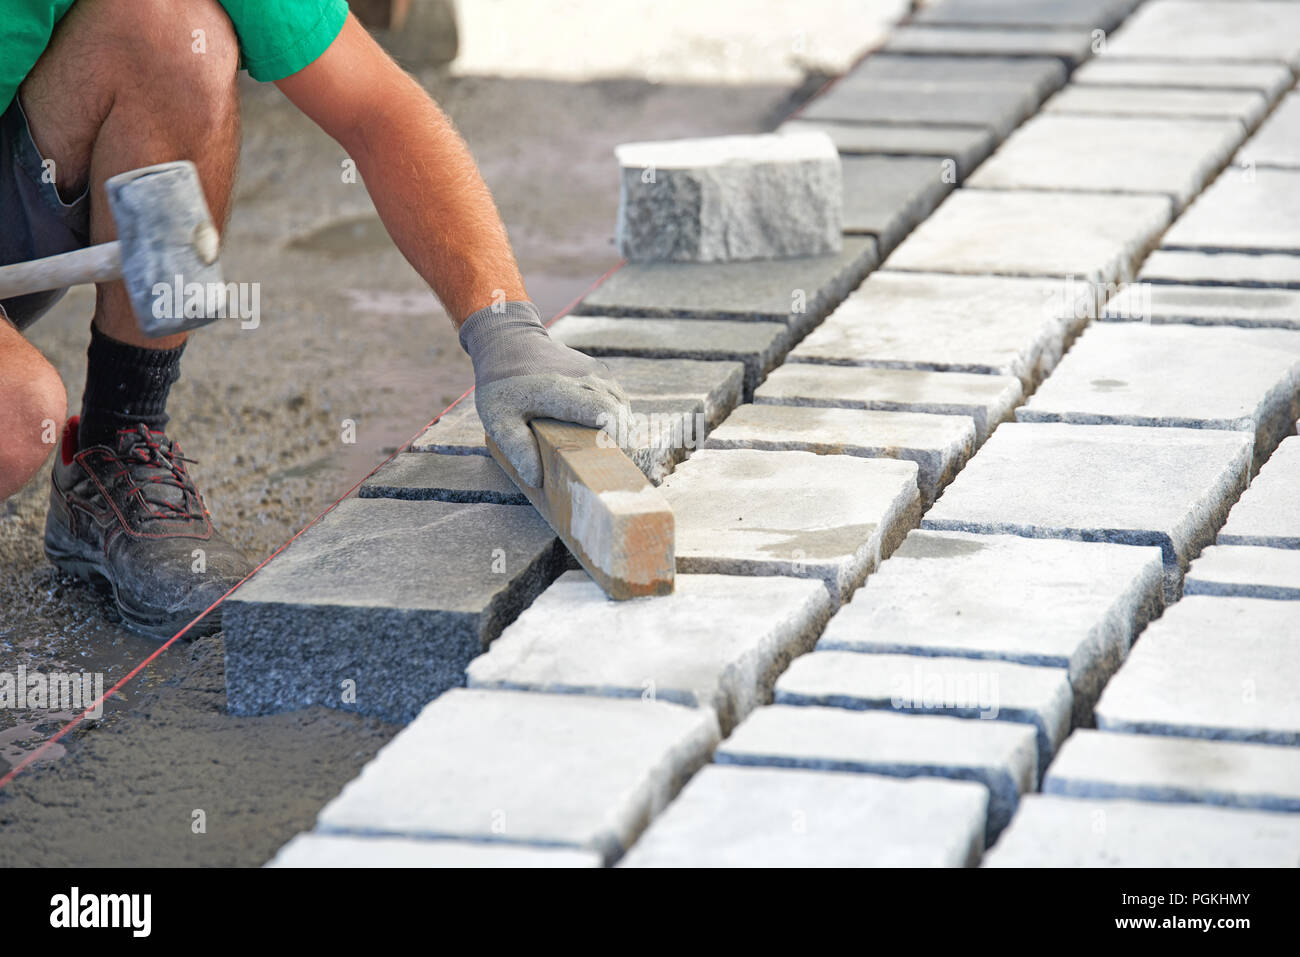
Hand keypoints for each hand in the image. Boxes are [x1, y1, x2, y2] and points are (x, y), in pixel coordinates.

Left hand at [460, 301, 630, 485]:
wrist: (510, 340)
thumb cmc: (502, 384)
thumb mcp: (498, 418)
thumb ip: (517, 447)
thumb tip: (537, 478)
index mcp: (559, 391)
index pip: (602, 411)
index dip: (618, 434)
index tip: (623, 456)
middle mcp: (584, 378)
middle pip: (619, 410)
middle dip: (625, 439)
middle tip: (618, 466)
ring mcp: (595, 372)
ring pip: (622, 404)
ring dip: (623, 427)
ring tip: (613, 452)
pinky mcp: (600, 371)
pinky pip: (617, 397)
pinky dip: (618, 415)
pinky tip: (607, 433)